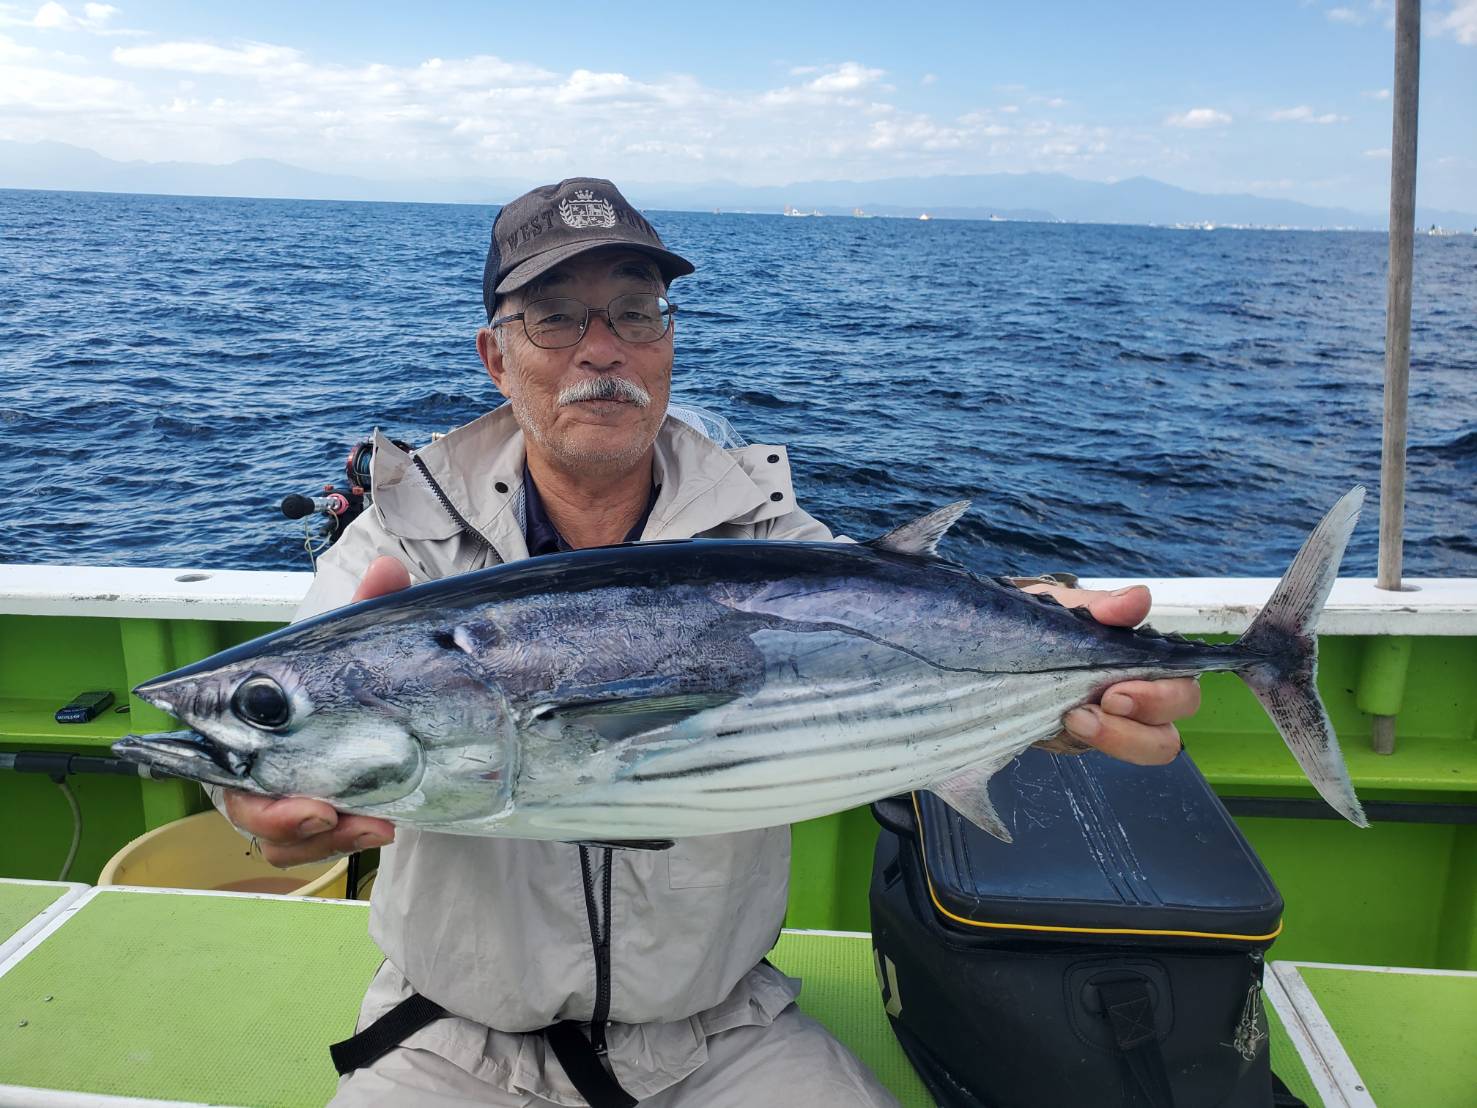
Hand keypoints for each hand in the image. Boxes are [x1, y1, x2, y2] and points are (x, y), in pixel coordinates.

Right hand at [222, 556, 411, 866]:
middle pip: (249, 813)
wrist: (391, 699)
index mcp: (252, 722)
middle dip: (286, 823)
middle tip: (331, 816)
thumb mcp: (357, 641)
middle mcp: (260, 765)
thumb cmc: (348, 671)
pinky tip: (386, 826)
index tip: (296, 798)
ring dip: (327, 840)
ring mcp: (290, 796)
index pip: (222, 762)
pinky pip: (318, 846)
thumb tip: (387, 571)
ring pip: (286, 840)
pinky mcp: (325, 817)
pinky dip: (348, 842)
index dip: (246, 786)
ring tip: (377, 827)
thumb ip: (370, 607)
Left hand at [1023, 583, 1200, 765]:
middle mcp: (1138, 692)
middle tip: (1100, 705)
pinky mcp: (1085, 739)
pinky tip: (1057, 724)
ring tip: (1074, 719)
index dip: (1160, 696)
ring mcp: (1115, 721)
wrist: (993, 644)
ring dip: (1118, 739)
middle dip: (1141, 721)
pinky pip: (1100, 751)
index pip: (1181, 682)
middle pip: (1172, 723)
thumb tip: (1138, 599)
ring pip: (1149, 747)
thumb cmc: (1039, 622)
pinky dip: (1086, 741)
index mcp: (1141, 657)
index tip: (1117, 692)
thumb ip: (1098, 606)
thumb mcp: (1061, 608)